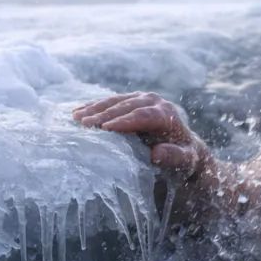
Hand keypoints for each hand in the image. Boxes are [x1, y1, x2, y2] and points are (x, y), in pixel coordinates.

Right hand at [72, 92, 209, 179]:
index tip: (105, 129)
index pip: (143, 115)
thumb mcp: (184, 161)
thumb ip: (174, 157)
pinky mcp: (131, 101)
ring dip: (95, 108)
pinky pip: (110, 102)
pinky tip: (77, 112)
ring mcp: (142, 99)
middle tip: (84, 124)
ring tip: (76, 118)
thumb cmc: (184, 158)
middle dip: (104, 115)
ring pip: (116, 101)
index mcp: (166, 114)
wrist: (184, 147)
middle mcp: (154, 102)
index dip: (124, 121)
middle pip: (126, 106)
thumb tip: (156, 153)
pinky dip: (93, 107)